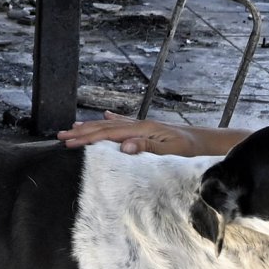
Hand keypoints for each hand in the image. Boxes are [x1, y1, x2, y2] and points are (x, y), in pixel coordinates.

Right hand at [56, 114, 204, 156]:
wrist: (207, 142)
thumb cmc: (191, 150)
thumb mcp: (171, 152)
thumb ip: (147, 147)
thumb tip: (123, 146)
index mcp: (142, 130)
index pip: (108, 134)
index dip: (87, 138)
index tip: (69, 142)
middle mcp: (140, 125)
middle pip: (105, 127)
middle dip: (82, 132)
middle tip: (60, 136)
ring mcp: (143, 125)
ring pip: (111, 125)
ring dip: (91, 126)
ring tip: (73, 127)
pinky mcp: (148, 129)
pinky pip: (124, 123)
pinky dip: (112, 120)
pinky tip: (105, 116)